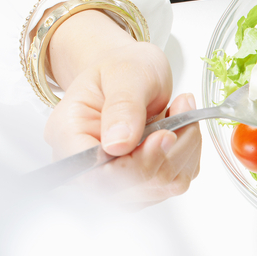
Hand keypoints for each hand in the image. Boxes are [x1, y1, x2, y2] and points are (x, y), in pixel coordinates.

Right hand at [43, 10, 200, 205]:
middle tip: (182, 109)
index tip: (165, 135)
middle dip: (168, 151)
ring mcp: (115, 179)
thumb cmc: (123, 68)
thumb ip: (123, 106)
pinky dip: (188, 155)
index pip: (93, 175)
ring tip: (183, 111)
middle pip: (130, 187)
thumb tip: (118, 144)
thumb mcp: (125, 73)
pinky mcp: (143, 183)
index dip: (133, 166)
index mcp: (68, 135)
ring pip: (159, 187)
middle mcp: (87, 166)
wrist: (132, 73)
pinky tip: (183, 128)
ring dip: (183, 150)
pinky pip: (174, 182)